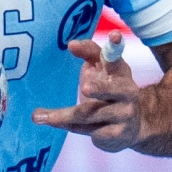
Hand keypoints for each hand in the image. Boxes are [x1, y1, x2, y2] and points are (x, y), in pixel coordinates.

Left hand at [31, 33, 144, 151]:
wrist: (133, 125)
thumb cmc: (110, 90)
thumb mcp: (102, 69)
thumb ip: (88, 53)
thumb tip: (71, 44)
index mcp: (120, 71)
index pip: (117, 57)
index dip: (116, 46)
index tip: (114, 35)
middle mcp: (127, 92)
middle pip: (112, 90)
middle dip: (99, 89)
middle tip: (85, 87)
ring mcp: (124, 115)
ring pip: (89, 114)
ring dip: (62, 116)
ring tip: (38, 116)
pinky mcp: (116, 135)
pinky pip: (87, 131)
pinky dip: (69, 127)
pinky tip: (55, 124)